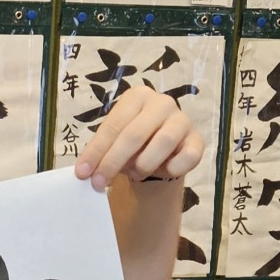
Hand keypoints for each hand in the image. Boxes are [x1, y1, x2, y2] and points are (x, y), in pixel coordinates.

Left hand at [75, 88, 204, 189]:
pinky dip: (171, 169)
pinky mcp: (197, 140)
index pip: (113, 126)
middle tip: (99, 182)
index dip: (96, 152)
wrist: (162, 150)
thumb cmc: (133, 143)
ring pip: (163, 143)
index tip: (82, 174)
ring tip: (135, 174)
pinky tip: (162, 171)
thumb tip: (84, 171)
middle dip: (113, 162)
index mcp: (137, 97)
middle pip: (134, 134)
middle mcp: (162, 103)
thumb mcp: (113, 143)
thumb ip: (100, 152)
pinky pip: (187, 157)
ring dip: (143, 165)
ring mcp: (182, 120)